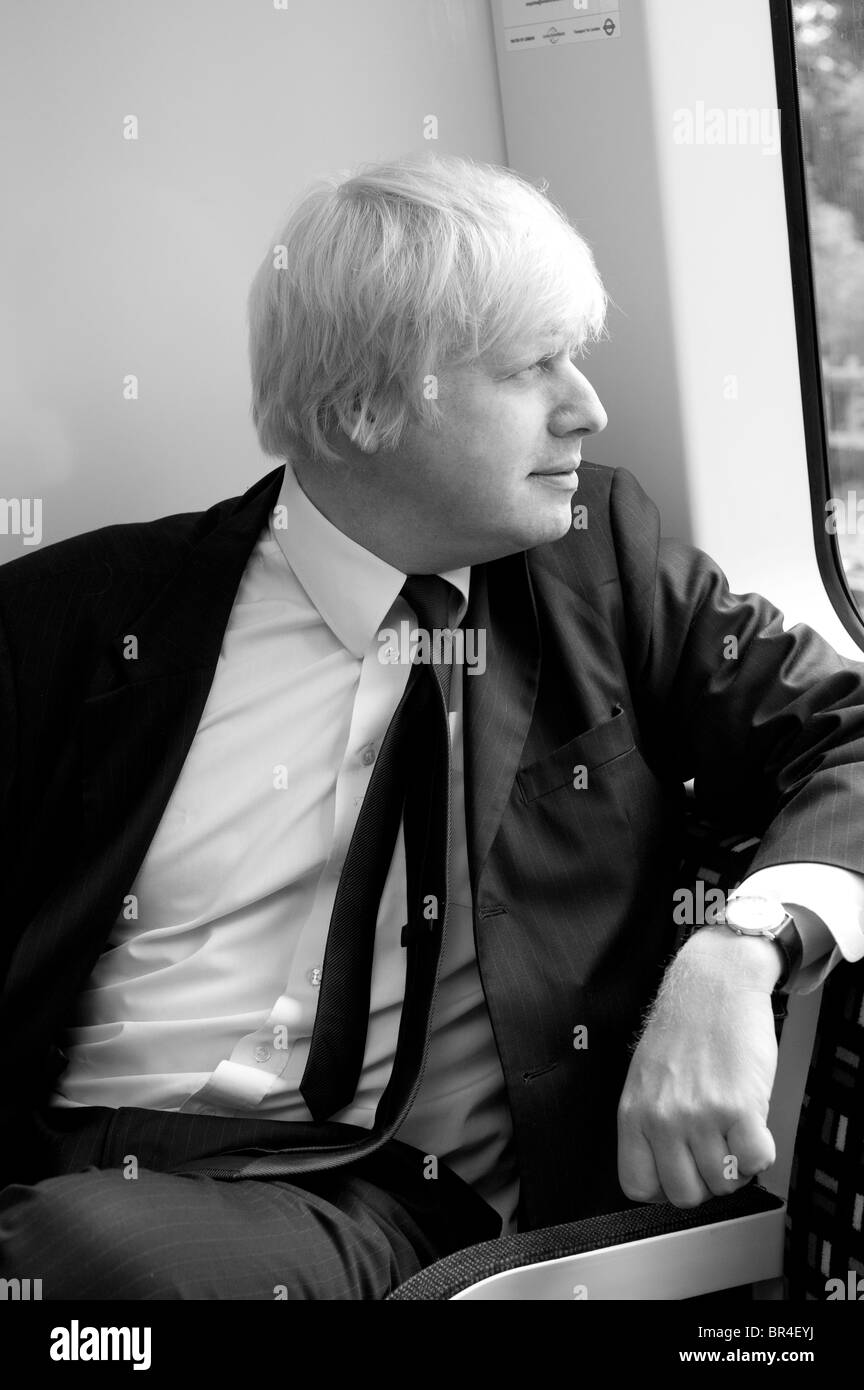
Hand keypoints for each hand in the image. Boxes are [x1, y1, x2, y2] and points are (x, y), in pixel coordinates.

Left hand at [617, 929, 780, 1206]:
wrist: (715, 983)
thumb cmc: (683, 1025)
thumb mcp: (645, 1076)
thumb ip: (649, 1123)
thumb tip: (666, 1167)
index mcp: (633, 1112)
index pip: (638, 1185)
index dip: (664, 1186)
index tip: (681, 1172)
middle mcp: (663, 1118)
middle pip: (685, 1195)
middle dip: (705, 1181)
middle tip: (714, 1153)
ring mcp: (701, 1115)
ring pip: (725, 1182)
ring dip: (736, 1163)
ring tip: (734, 1130)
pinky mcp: (739, 1106)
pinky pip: (756, 1162)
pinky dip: (761, 1151)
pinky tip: (753, 1125)